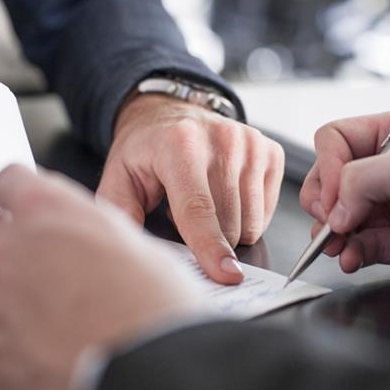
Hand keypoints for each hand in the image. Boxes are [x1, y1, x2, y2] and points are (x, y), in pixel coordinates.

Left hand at [0, 165, 202, 389]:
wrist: (155, 378)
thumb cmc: (158, 311)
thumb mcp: (138, 246)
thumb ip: (92, 231)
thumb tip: (81, 237)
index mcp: (48, 212)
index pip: (8, 181)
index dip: (20, 197)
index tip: (25, 209)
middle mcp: (9, 252)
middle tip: (30, 265)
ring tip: (35, 321)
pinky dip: (5, 353)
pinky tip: (39, 358)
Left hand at [96, 93, 283, 284]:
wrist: (171, 114)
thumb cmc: (147, 151)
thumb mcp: (118, 179)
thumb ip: (121, 215)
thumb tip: (136, 253)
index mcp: (180, 145)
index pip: (199, 209)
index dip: (210, 247)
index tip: (225, 275)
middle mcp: (222, 140)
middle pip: (229, 223)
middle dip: (208, 240)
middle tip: (183, 217)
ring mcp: (251, 144)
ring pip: (252, 222)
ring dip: (228, 229)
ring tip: (204, 204)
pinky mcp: (271, 152)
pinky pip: (267, 212)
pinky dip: (246, 216)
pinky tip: (225, 198)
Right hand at [300, 113, 389, 297]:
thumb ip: (367, 180)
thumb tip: (334, 209)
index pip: (337, 140)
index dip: (328, 167)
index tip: (337, 196)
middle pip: (332, 180)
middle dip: (325, 203)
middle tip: (332, 221)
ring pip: (341, 217)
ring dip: (331, 233)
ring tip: (336, 245)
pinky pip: (360, 247)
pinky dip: (349, 254)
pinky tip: (351, 259)